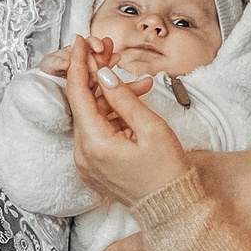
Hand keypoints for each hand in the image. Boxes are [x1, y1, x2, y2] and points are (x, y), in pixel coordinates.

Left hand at [70, 38, 192, 208]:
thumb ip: (123, 99)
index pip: (77, 95)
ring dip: (108, 95)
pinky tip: (129, 101)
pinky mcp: (94, 167)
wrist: (172, 208)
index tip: (80, 42)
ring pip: (91, 117)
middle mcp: (83, 155)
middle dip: (96, 76)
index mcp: (95, 145)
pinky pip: (96, 132)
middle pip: (83, 104)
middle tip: (108, 51)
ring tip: (136, 80)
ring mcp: (87, 163)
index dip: (78, 64)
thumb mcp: (151, 128)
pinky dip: (110, 114)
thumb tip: (103, 75)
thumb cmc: (167, 171)